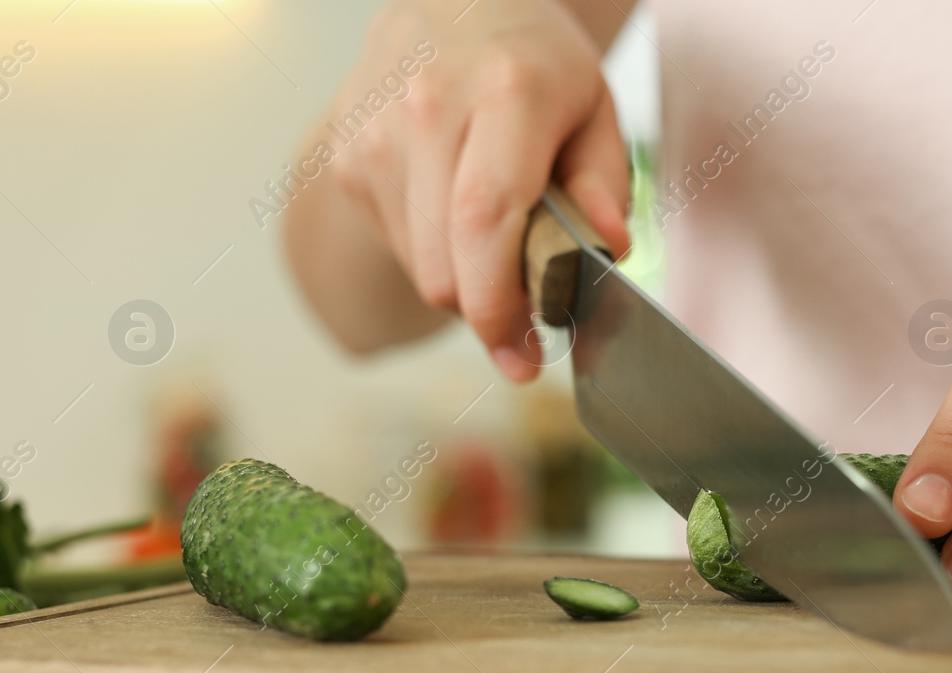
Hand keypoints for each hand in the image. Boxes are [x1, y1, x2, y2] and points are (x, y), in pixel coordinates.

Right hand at [326, 0, 629, 380]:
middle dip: (491, 314)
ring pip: (421, 267)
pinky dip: (435, 254)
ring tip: (497, 244)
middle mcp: (427, 107)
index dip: (501, 305)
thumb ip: (606, 184)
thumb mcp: (595, 108)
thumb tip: (606, 248)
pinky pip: (398, 246)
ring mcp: (375, 132)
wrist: (456, 2)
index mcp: (504, 92)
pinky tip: (455, 212)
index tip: (523, 357)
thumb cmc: (534, 63)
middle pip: (446, 266)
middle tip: (528, 321)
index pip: (486, 221)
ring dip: (465, 283)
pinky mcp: (345, 155)